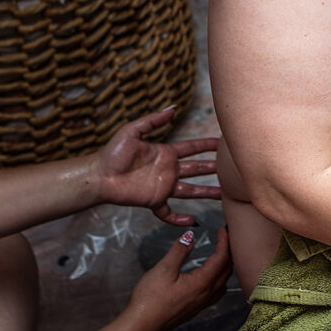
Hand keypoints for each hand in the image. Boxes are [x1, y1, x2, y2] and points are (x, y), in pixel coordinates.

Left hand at [95, 108, 221, 225]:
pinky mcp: (153, 201)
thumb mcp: (132, 131)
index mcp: (165, 153)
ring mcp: (162, 187)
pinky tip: (192, 222)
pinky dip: (179, 219)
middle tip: (232, 169)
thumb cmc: (112, 153)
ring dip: (206, 193)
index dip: (206, 145)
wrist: (98, 175)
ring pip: (190, 190)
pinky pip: (169, 212)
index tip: (223, 143)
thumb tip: (173, 108)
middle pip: (196, 169)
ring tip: (225, 194)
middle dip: (214, 168)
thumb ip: (152, 121)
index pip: (191, 148)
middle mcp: (168, 170)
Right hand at [124, 226, 232, 330]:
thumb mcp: (163, 269)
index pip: (222, 258)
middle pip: (227, 270)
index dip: (224, 241)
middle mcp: (206, 294)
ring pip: (223, 282)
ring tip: (221, 254)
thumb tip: (190, 236)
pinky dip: (219, 279)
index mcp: (202, 282)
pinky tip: (211, 277)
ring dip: (226, 266)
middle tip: (225, 238)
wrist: (140, 326)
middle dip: (229, 252)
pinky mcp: (195, 309)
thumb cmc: (149, 300)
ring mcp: (202, 304)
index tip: (223, 229)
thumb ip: (179, 251)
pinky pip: (216, 292)